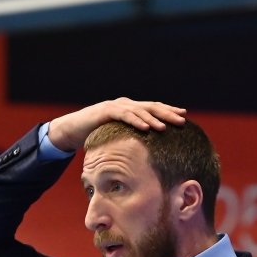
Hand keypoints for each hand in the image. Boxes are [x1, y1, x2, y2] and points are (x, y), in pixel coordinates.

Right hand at [46, 99, 186, 152]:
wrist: (72, 129)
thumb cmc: (96, 135)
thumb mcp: (117, 137)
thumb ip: (131, 139)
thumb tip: (147, 152)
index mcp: (131, 109)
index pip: (154, 109)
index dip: (169, 112)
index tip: (184, 117)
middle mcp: (125, 104)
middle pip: (151, 107)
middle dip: (168, 113)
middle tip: (182, 119)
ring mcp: (116, 106)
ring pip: (140, 110)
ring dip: (154, 118)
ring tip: (166, 126)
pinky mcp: (106, 111)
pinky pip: (124, 115)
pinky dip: (136, 121)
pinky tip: (146, 127)